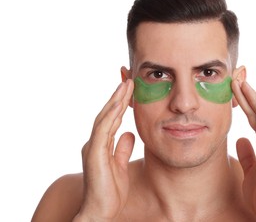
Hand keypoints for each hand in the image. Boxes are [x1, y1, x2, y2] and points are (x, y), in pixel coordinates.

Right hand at [74, 80, 134, 221]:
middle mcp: (95, 143)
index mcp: (101, 145)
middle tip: (129, 80)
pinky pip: (103, 130)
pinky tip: (119, 105)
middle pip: (107, 114)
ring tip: (126, 85)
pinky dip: (111, 116)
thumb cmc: (110, 191)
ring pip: (104, 118)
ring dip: (115, 101)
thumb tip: (129, 133)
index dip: (120, 103)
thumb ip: (122, 148)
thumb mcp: (120, 164)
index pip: (112, 119)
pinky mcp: (94, 154)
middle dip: (118, 96)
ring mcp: (93, 147)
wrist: (100, 211)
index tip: (131, 89)